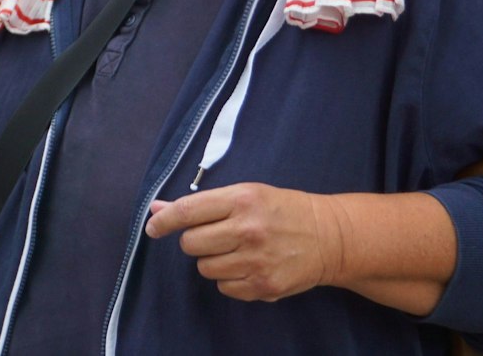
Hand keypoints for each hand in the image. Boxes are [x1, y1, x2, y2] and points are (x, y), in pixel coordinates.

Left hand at [146, 184, 345, 301]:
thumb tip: (157, 209)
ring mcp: (258, 261)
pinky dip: (229, 279)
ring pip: (205, 268)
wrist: (330, 237)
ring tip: (236, 251)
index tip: (153, 228)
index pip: (187, 212)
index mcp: (242, 200)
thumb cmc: (280, 211)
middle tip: (214, 237)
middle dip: (195, 241)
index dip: (163, 221)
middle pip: (191, 244)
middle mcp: (249, 230)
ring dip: (212, 261)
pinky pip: (224, 288)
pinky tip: (248, 266)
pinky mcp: (265, 286)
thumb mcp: (244, 195)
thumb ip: (201, 204)